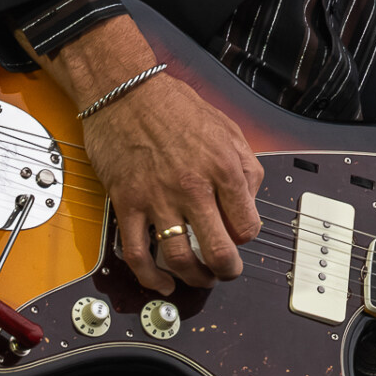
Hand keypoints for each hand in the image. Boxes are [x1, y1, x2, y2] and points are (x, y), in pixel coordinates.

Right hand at [25, 17, 263, 295]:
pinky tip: (161, 284)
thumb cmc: (174, 106)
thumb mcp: (227, 127)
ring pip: (180, 259)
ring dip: (193, 278)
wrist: (125, 91)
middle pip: (218, 251)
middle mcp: (193, 187)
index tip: (239, 235)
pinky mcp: (127, 203)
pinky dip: (150, 278)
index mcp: (223, 167)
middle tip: (225, 271)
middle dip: (226, 269)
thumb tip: (250, 202)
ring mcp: (158, 198)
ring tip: (199, 278)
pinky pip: (138, 253)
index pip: (247, 225)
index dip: (245, 237)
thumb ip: (246, 165)